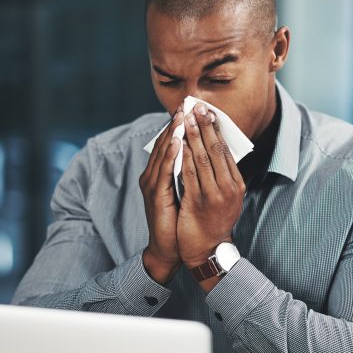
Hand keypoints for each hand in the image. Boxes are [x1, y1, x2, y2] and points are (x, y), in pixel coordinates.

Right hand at [139, 108, 183, 283]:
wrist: (169, 248)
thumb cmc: (178, 221)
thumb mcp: (184, 191)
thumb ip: (188, 173)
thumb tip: (200, 155)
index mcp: (159, 174)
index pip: (168, 144)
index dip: (178, 126)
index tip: (190, 108)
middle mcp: (152, 176)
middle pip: (163, 144)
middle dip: (175, 123)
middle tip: (186, 104)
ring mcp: (152, 185)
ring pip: (162, 153)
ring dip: (172, 133)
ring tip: (182, 116)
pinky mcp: (155, 195)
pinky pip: (164, 171)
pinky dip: (170, 154)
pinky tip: (177, 141)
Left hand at [178, 104, 245, 268]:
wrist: (207, 250)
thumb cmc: (214, 221)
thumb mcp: (225, 197)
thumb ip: (221, 176)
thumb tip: (214, 151)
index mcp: (236, 184)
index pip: (226, 150)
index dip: (216, 129)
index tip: (209, 111)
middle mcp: (229, 187)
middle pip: (216, 149)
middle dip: (205, 126)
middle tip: (198, 106)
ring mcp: (214, 194)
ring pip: (202, 158)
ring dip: (193, 136)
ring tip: (186, 118)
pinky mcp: (198, 201)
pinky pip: (189, 173)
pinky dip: (183, 156)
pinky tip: (178, 143)